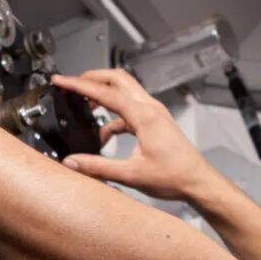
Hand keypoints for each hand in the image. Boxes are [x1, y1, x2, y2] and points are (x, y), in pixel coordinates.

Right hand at [52, 69, 222, 204]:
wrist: (198, 182)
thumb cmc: (175, 177)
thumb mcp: (131, 175)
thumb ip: (99, 167)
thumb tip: (73, 162)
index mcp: (144, 116)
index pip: (106, 92)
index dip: (80, 85)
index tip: (62, 80)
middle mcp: (150, 108)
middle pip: (117, 79)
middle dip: (92, 78)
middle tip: (71, 83)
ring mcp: (154, 113)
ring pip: (124, 91)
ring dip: (103, 94)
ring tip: (83, 104)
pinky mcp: (155, 121)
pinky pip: (129, 109)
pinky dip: (113, 116)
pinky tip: (104, 135)